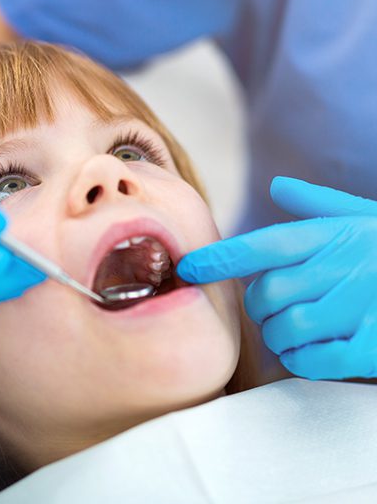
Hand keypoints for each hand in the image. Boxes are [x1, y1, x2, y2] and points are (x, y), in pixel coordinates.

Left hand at [177, 177, 376, 379]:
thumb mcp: (363, 217)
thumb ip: (317, 204)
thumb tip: (279, 186)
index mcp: (327, 237)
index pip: (258, 245)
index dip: (218, 258)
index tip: (189, 268)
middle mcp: (337, 268)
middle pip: (265, 295)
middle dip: (260, 308)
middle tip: (273, 309)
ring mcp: (356, 306)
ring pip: (285, 329)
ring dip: (280, 336)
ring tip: (295, 331)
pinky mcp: (372, 343)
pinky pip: (315, 361)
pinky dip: (303, 361)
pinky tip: (311, 353)